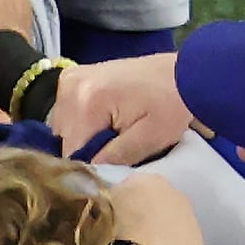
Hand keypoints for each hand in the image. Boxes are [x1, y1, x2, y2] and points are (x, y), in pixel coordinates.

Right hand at [51, 54, 188, 166]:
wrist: (184, 72)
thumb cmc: (172, 105)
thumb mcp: (151, 138)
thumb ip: (116, 157)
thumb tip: (89, 172)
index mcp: (87, 101)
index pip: (70, 149)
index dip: (89, 163)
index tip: (110, 166)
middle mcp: (70, 86)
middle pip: (63, 136)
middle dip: (85, 147)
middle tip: (115, 146)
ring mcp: (69, 78)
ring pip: (61, 124)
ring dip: (81, 134)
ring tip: (110, 132)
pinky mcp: (72, 76)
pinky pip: (66, 110)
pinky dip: (81, 120)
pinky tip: (103, 120)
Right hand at [104, 172, 203, 244]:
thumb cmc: (113, 230)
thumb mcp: (99, 206)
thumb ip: (108, 199)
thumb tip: (109, 202)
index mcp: (148, 179)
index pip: (134, 184)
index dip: (123, 198)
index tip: (113, 212)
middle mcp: (175, 193)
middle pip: (158, 201)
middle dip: (146, 212)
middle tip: (128, 230)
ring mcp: (192, 220)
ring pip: (173, 223)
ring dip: (160, 231)